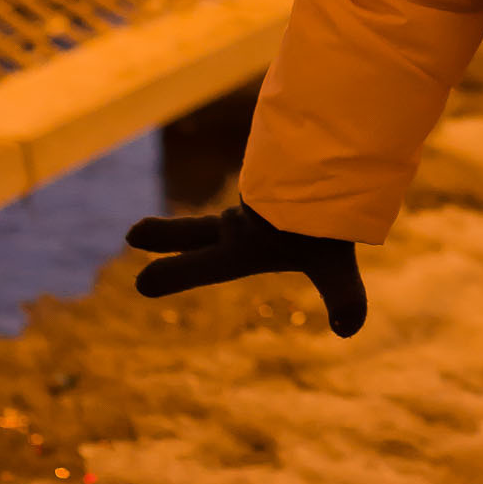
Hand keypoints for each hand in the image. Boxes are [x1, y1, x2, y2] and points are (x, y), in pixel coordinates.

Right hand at [125, 197, 367, 334]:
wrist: (322, 154)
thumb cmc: (322, 215)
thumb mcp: (333, 261)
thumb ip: (344, 296)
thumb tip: (349, 329)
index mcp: (241, 246)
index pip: (200, 265)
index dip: (174, 274)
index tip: (141, 284)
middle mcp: (241, 223)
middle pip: (195, 231)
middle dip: (166, 234)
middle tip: (132, 233)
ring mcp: (256, 201)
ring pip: (229, 212)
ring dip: (221, 220)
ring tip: (228, 225)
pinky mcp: (276, 175)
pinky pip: (266, 186)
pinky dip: (265, 191)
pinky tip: (272, 193)